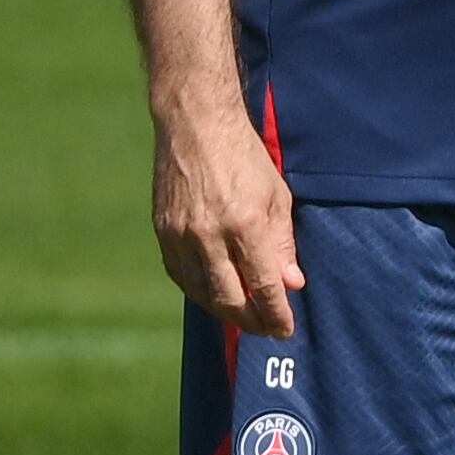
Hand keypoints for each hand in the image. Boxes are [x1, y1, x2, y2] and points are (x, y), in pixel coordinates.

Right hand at [152, 105, 304, 337]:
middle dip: (251, 322)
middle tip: (266, 329)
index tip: (285, 329)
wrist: (196, 124)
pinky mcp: (162, 230)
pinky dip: (198, 290)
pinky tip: (214, 294)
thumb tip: (291, 284)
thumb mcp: (277, 196)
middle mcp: (209, 234)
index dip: (276, 314)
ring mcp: (181, 234)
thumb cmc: (244, 157)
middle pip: (229, 298)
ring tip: (244, 317)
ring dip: (224, 311)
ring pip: (201, 292)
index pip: (263, 285)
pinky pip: (180, 274)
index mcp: (244, 224)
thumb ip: (283, 243)